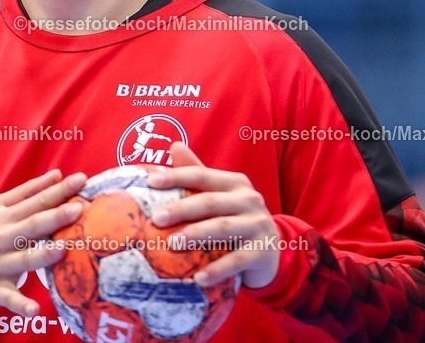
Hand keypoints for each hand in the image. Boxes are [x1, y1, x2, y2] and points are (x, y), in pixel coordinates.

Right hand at [0, 169, 85, 314]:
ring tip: (64, 249)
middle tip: (79, 208)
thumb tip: (57, 175)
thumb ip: (27, 191)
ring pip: (24, 260)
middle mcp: (2, 238)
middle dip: (55, 217)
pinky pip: (9, 298)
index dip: (58, 190)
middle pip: (32, 226)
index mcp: (5, 216)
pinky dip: (21, 304)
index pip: (36, 201)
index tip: (81, 180)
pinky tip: (35, 310)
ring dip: (43, 255)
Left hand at [149, 143, 279, 288]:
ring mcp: (258, 225)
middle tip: (156, 218)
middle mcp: (249, 200)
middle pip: (211, 202)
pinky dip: (216, 270)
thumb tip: (174, 146)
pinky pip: (236, 261)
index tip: (151, 181)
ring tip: (172, 244)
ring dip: (196, 235)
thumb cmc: (237, 219)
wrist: (274, 252)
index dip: (177, 176)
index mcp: (235, 183)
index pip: (202, 176)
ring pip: (223, 228)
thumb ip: (199, 173)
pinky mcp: (262, 252)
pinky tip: (197, 278)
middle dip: (182, 208)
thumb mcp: (221, 195)